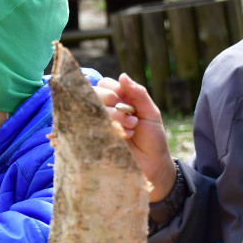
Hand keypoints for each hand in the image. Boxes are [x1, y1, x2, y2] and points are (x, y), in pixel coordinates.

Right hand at [94, 73, 174, 200]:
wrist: (153, 167)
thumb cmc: (153, 139)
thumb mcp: (151, 113)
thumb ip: (138, 93)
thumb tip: (122, 75)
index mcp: (118, 101)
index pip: (104, 85)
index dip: (112, 90)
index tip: (124, 101)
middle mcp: (105, 111)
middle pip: (94, 96)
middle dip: (113, 106)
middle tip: (131, 119)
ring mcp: (98, 125)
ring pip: (92, 111)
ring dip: (113, 119)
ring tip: (130, 131)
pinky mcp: (94, 140)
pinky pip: (88, 129)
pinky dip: (106, 131)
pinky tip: (124, 136)